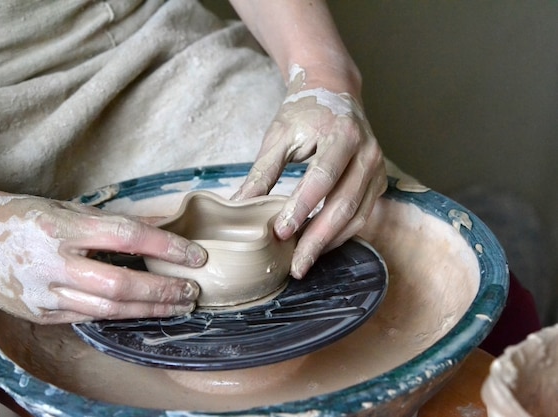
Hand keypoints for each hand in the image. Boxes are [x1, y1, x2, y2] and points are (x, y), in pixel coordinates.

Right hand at [0, 191, 205, 323]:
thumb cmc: (24, 216)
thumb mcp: (68, 207)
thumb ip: (114, 220)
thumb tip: (163, 222)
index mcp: (63, 227)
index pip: (126, 236)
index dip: (166, 246)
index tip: (196, 256)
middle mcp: (54, 262)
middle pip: (120, 285)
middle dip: (163, 291)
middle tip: (192, 291)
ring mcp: (45, 292)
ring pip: (107, 309)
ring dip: (149, 309)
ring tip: (178, 305)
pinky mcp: (40, 313)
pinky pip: (89, 317)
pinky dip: (121, 314)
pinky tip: (143, 310)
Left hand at [233, 65, 386, 278]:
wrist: (334, 91)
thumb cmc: (304, 112)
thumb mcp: (279, 135)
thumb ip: (262, 171)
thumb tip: (239, 205)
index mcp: (342, 134)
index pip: (322, 178)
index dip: (301, 208)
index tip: (279, 232)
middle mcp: (367, 152)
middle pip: (343, 204)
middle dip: (317, 239)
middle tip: (295, 265)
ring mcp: (377, 168)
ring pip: (357, 216)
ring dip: (329, 242)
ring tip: (304, 260)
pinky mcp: (378, 181)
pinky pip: (362, 214)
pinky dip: (341, 233)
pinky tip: (319, 244)